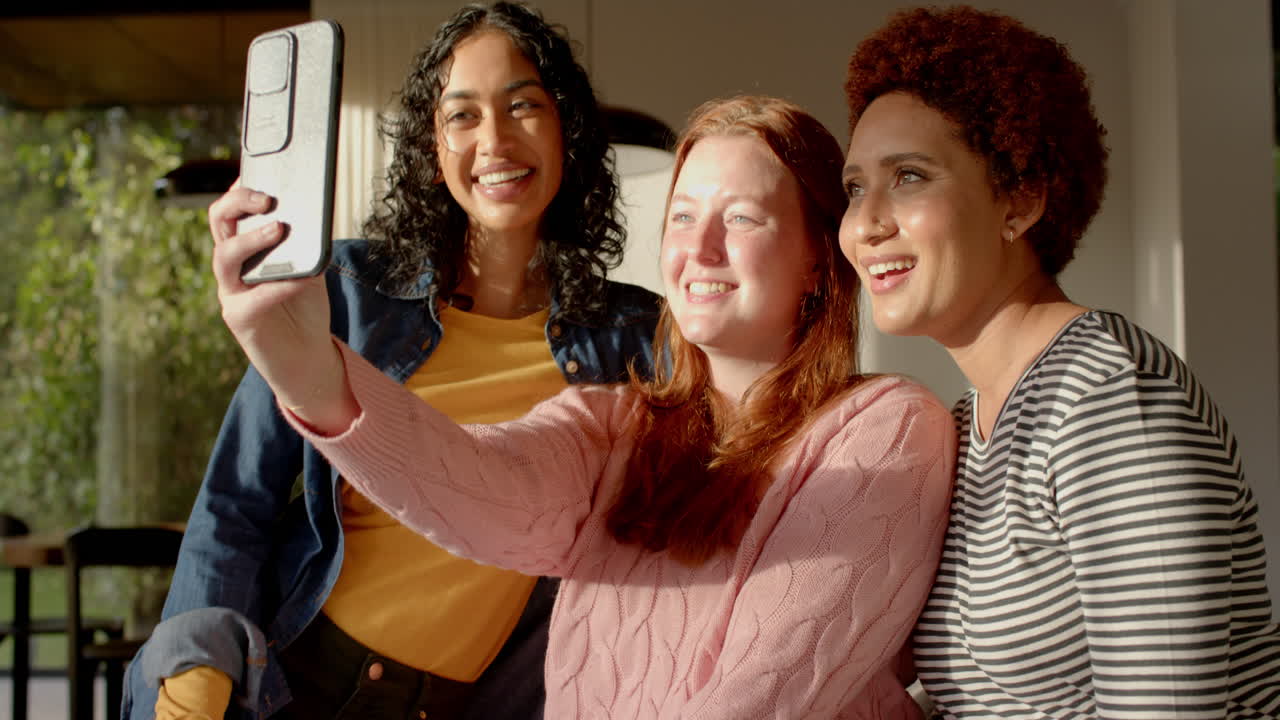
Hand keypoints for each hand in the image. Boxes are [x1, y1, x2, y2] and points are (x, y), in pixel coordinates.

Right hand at [209, 181, 356, 433]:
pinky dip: (279, 285)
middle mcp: (232, 267)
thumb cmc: (305, 309)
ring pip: (225, 257)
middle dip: (238, 203)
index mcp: (245, 249)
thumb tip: (313, 218)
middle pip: (218, 223)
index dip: (238, 188)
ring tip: (278, 229)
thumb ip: (306, 246)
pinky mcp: (240, 319)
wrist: (307, 358)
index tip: (253, 169)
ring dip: (251, 240)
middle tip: (267, 198)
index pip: (232, 210)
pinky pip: (255, 297)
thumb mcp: (310, 269)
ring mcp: (231, 293)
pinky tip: (301, 279)